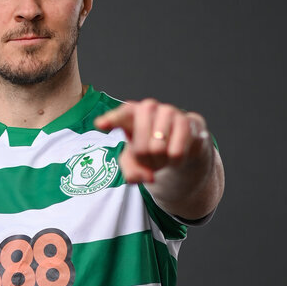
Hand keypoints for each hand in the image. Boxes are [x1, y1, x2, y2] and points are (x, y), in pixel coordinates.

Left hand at [94, 98, 211, 183]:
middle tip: (149, 158)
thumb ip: (131, 171)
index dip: (111, 121)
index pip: (120, 116)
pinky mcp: (186, 121)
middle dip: (145, 161)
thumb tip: (146, 178)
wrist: (179, 140)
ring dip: (161, 161)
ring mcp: (168, 111)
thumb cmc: (149, 145)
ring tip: (162, 154)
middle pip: (140, 148)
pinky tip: (175, 154)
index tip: (100, 125)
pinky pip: (176, 153)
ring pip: (158, 150)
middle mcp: (148, 107)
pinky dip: (175, 162)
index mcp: (130, 113)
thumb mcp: (134, 161)